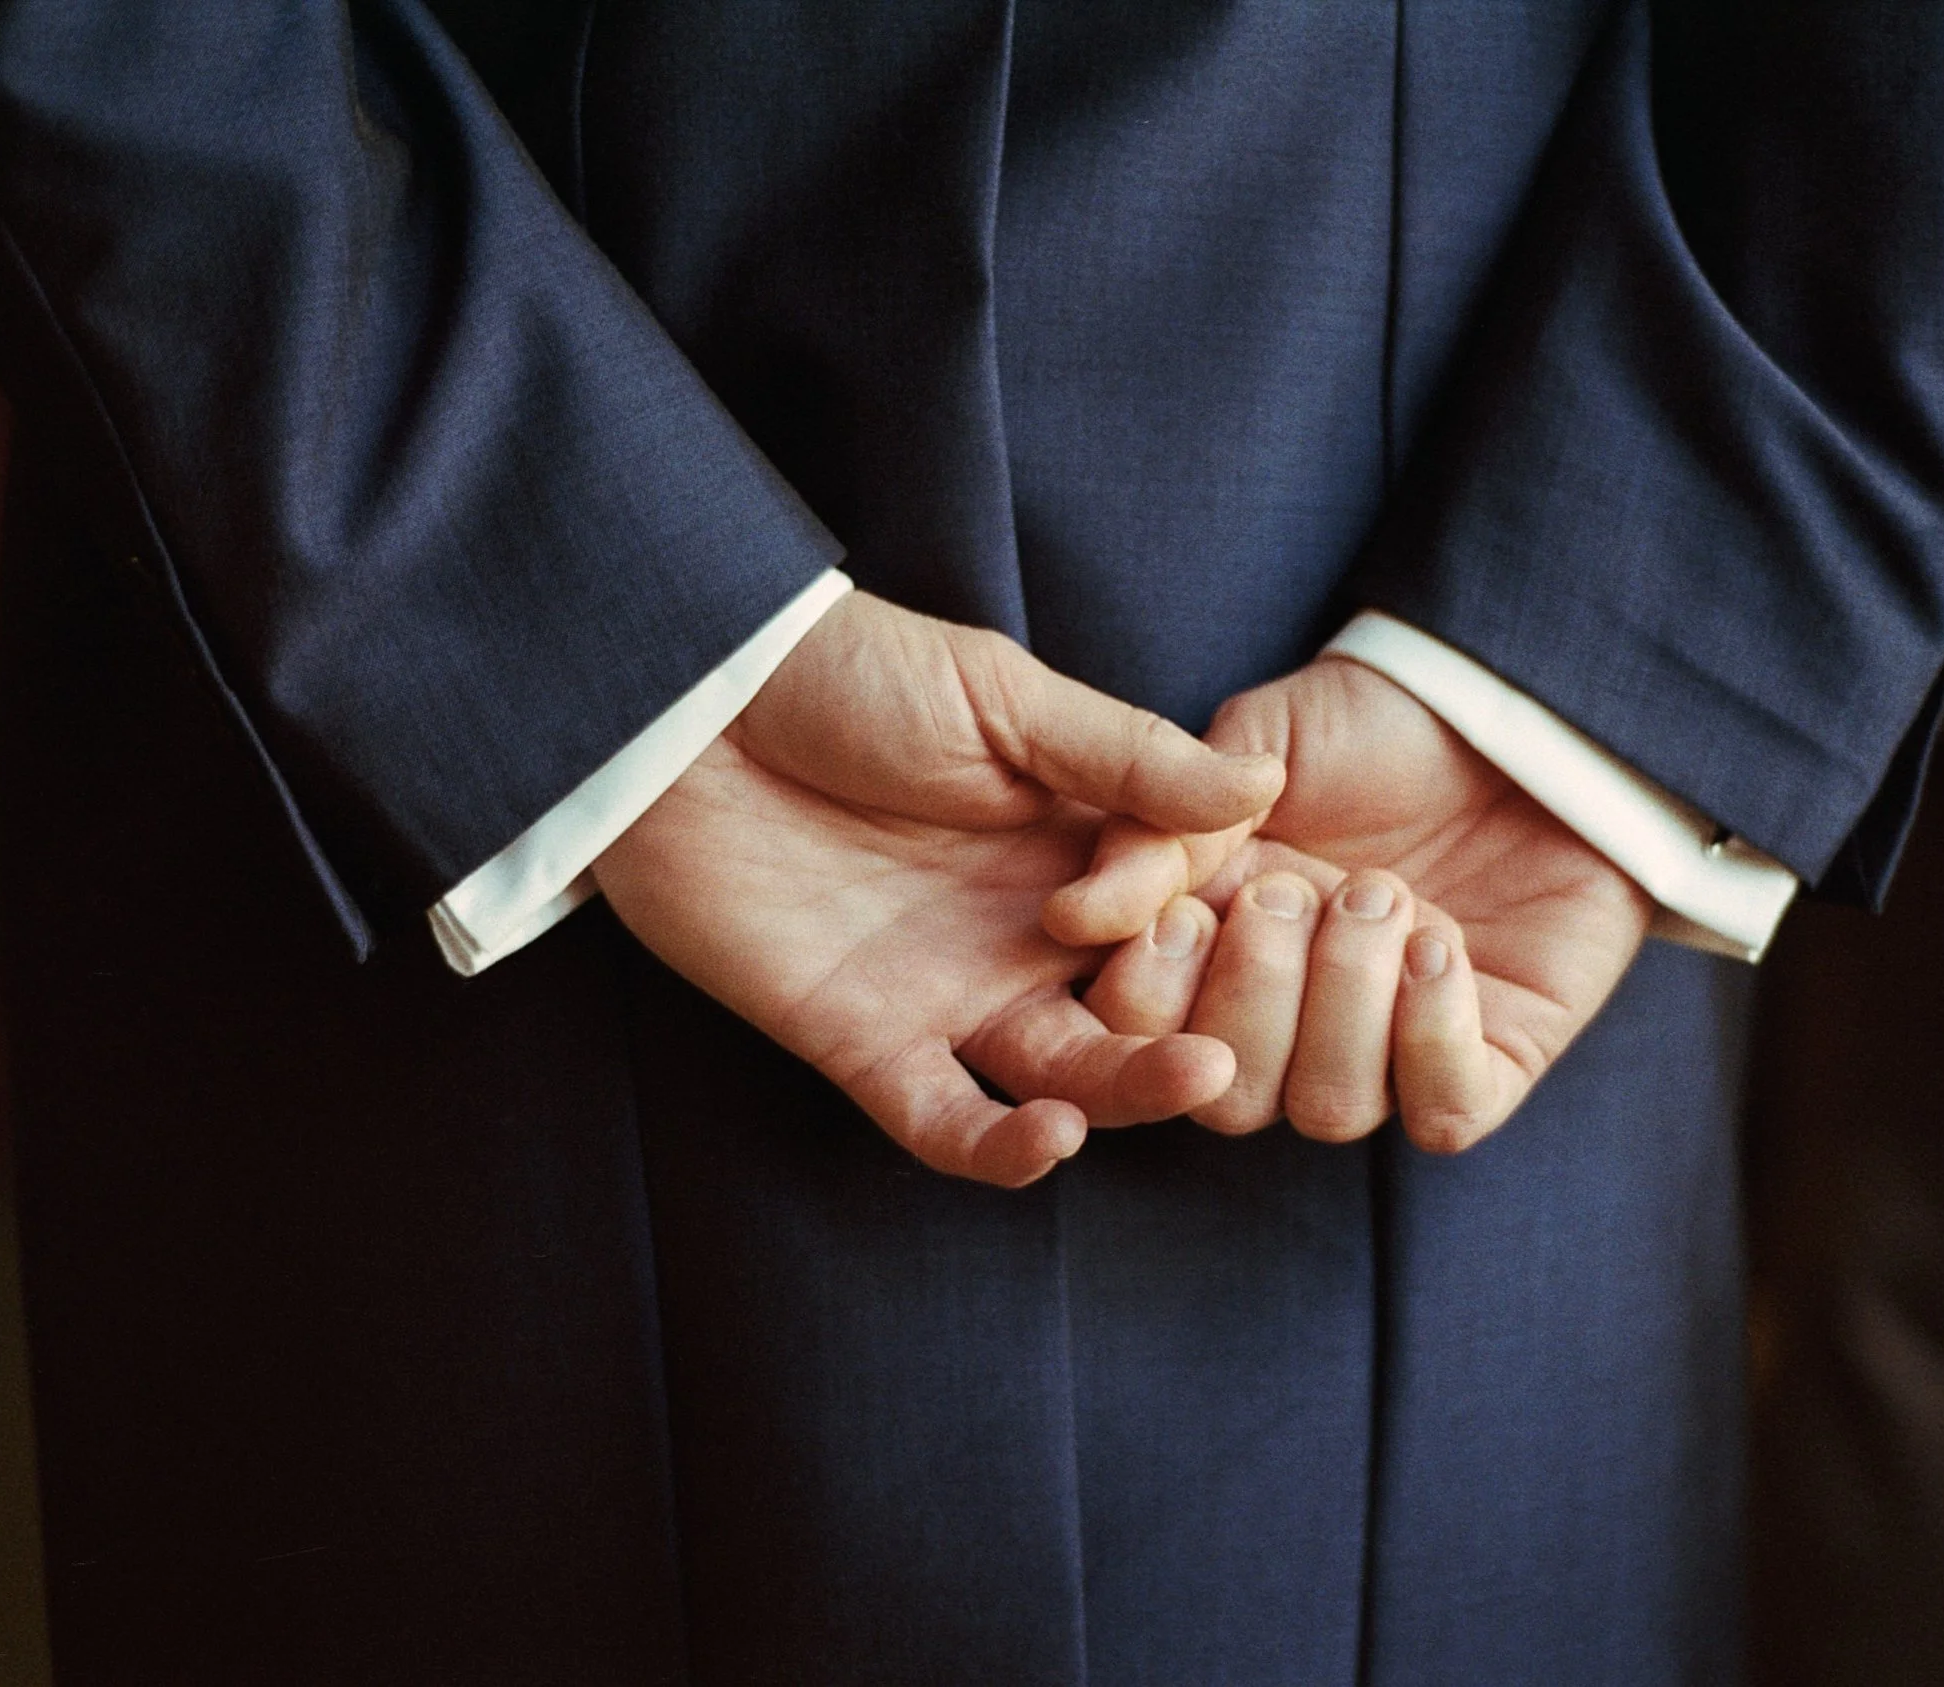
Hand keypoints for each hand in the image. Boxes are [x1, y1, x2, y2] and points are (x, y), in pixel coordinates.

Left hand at [593, 591, 1284, 1187]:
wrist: (681, 711)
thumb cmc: (843, 676)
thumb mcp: (1003, 699)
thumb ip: (1126, 757)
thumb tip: (1262, 782)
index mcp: (1077, 842)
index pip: (1180, 904)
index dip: (1193, 908)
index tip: (1175, 889)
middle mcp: (1030, 932)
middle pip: (1143, 1008)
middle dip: (1193, 1023)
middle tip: (1226, 1023)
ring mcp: (952, 992)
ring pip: (1070, 1074)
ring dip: (1133, 1090)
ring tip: (1187, 1075)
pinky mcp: (867, 1043)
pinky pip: (945, 1124)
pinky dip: (1000, 1150)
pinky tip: (1050, 1139)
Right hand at [1045, 657, 1649, 1153]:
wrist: (1516, 714)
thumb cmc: (1376, 729)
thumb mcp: (1255, 752)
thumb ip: (1161, 831)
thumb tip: (1075, 917)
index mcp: (1215, 957)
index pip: (1145, 1044)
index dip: (1151, 1003)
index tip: (1185, 914)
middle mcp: (1294, 1023)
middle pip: (1230, 1100)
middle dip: (1254, 996)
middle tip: (1291, 890)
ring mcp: (1388, 1051)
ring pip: (1329, 1109)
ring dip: (1345, 1001)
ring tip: (1381, 894)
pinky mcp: (1487, 1063)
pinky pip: (1443, 1114)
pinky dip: (1431, 1038)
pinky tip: (1438, 945)